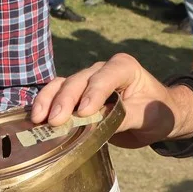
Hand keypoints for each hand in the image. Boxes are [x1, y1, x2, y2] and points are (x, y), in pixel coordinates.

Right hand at [31, 53, 192, 147]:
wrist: (156, 117)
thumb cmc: (156, 112)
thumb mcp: (150, 116)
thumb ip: (126, 117)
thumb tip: (100, 123)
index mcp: (124, 67)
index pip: (106, 76)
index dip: (94, 92)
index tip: (84, 112)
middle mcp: (102, 69)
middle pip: (79, 80)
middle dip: (66, 99)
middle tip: (55, 120)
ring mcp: (87, 80)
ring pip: (63, 84)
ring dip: (49, 100)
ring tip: (39, 119)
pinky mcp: (77, 94)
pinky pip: (58, 93)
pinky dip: (46, 104)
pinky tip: (36, 118)